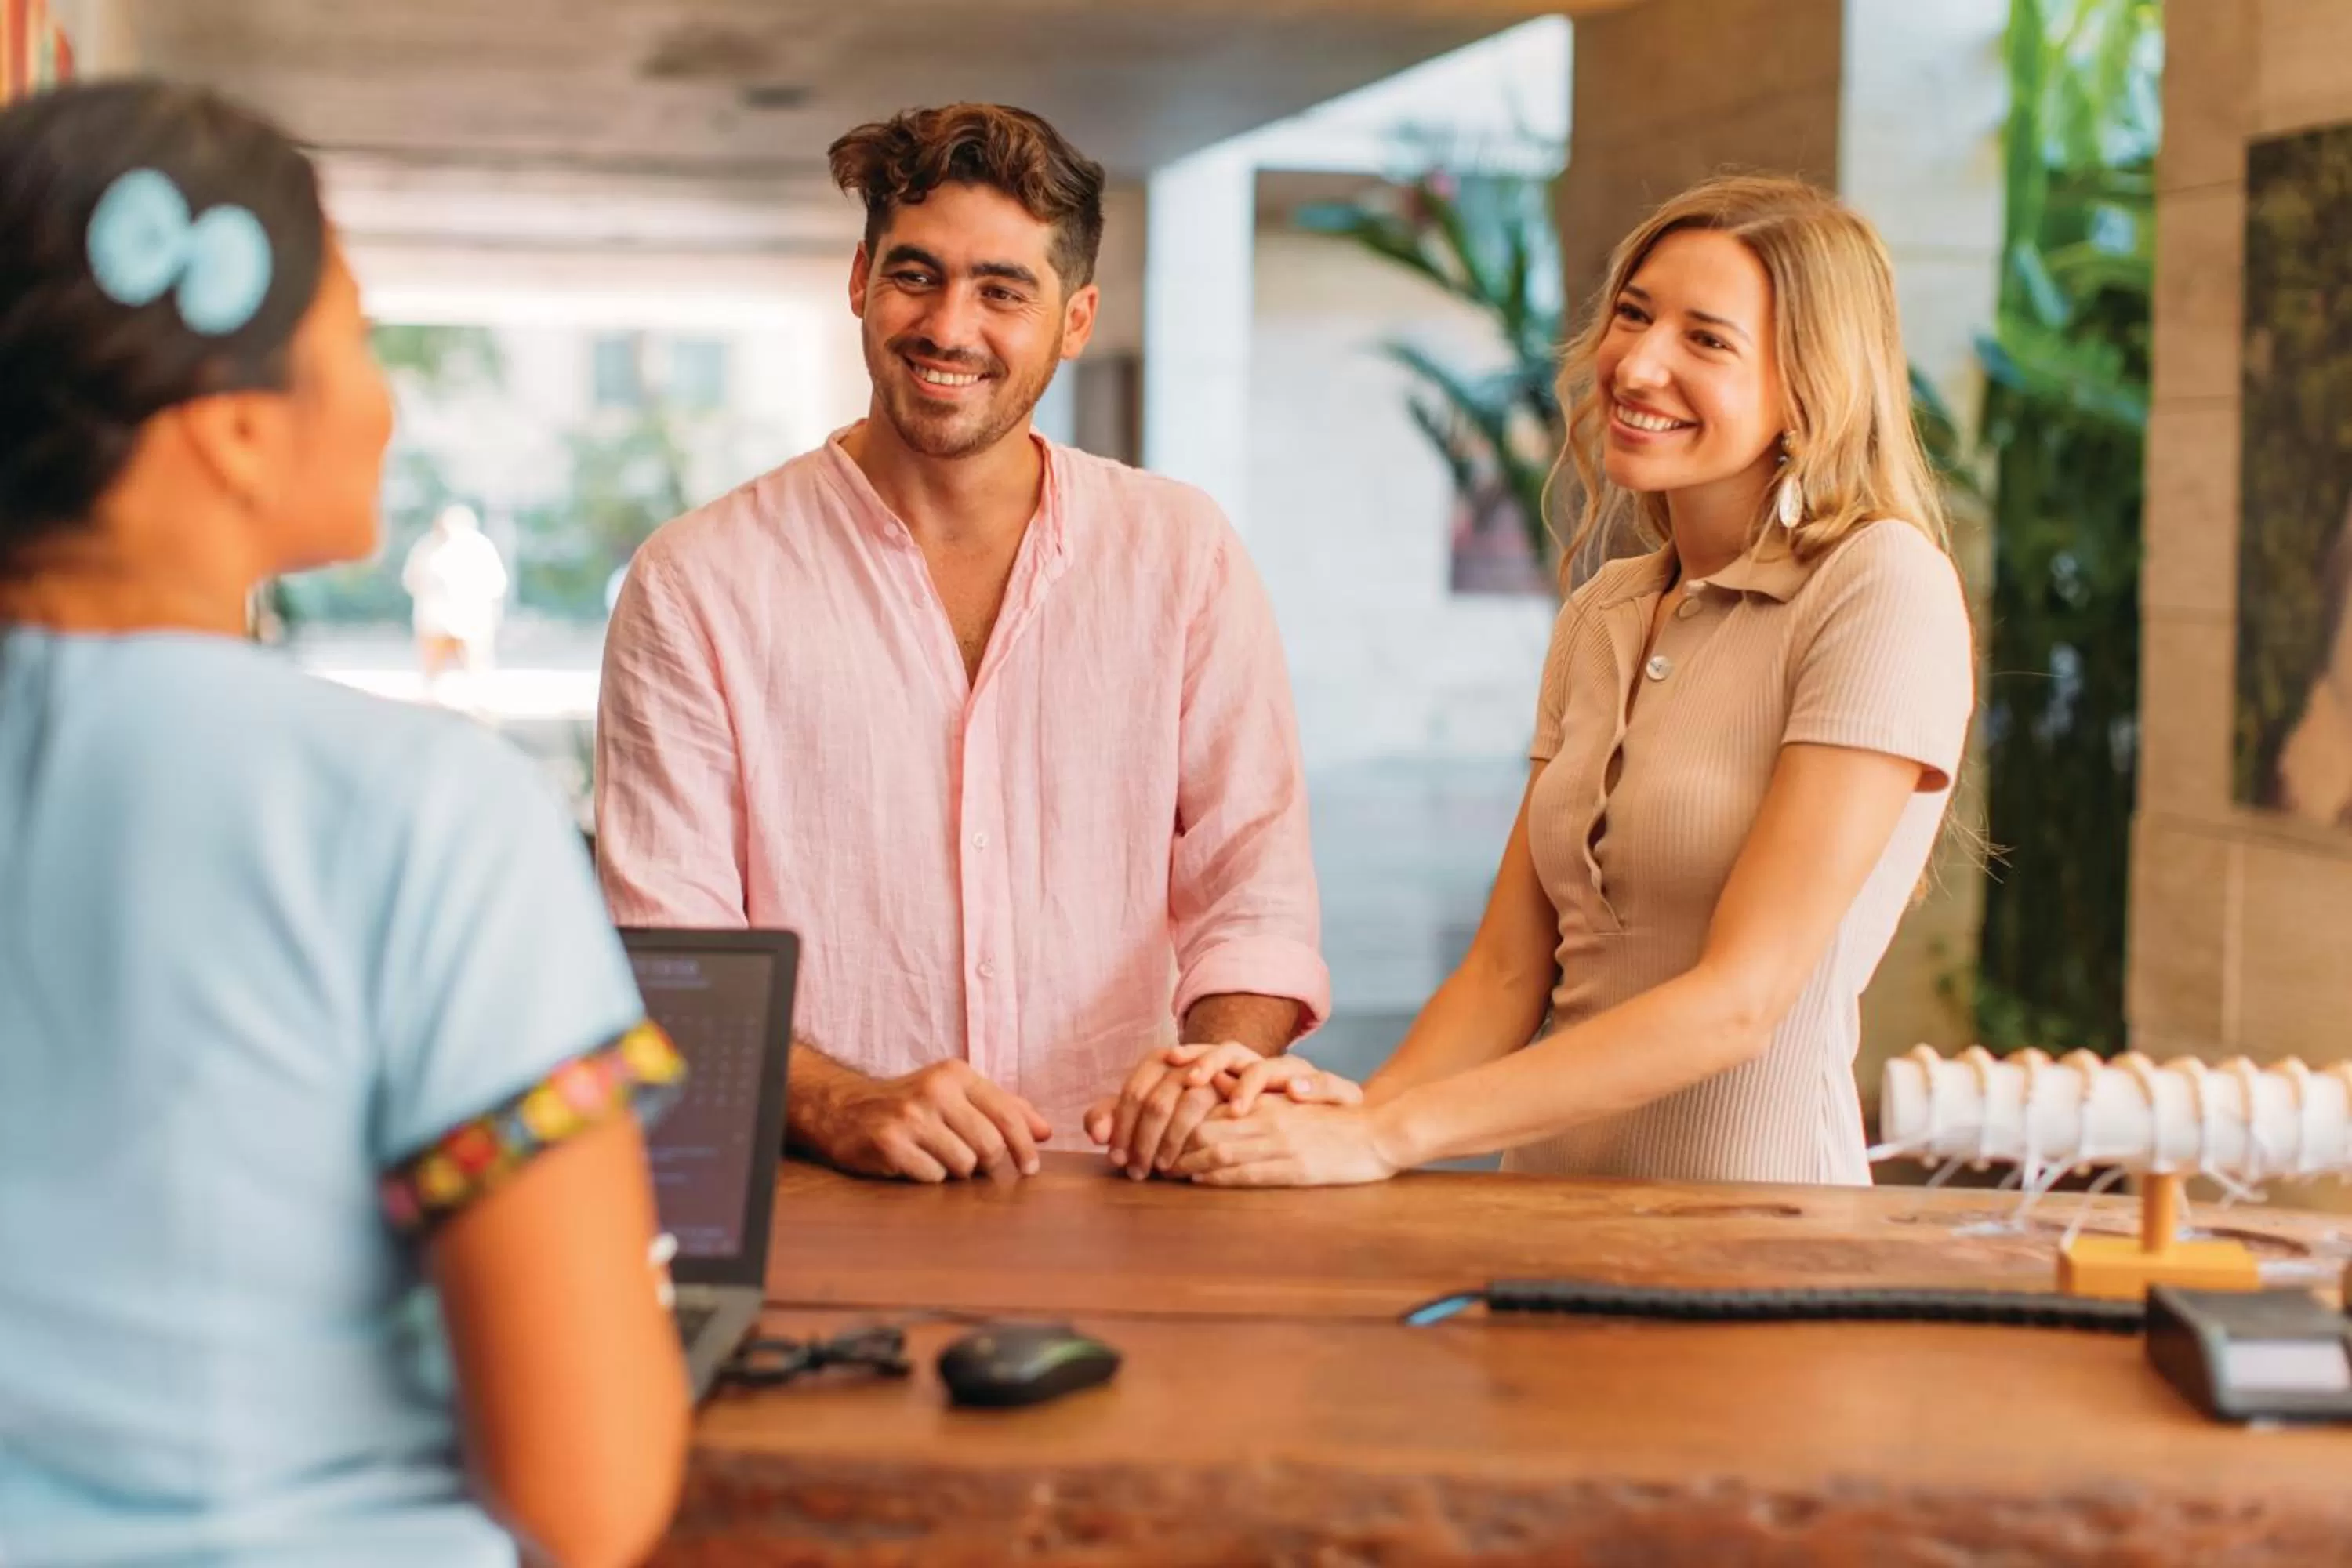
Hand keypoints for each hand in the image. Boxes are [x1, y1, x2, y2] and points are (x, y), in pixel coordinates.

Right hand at [804, 1060, 1049, 1182]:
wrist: (845, 1109)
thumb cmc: (911, 1104)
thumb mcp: (956, 1093)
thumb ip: (1002, 1107)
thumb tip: (1045, 1131)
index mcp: (956, 1074)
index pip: (1007, 1113)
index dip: (1025, 1146)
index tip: (1030, 1168)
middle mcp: (935, 1090)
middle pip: (989, 1145)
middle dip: (986, 1163)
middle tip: (971, 1163)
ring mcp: (910, 1116)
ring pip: (963, 1165)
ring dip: (956, 1171)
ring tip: (937, 1156)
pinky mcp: (889, 1142)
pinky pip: (932, 1177)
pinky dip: (929, 1177)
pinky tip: (914, 1162)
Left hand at [1084, 1043, 1236, 1180]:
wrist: (1242, 1080)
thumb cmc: (1185, 1104)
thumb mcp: (1148, 1107)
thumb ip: (1115, 1116)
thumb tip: (1098, 1134)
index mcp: (1159, 1060)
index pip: (1133, 1094)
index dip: (1122, 1130)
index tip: (1119, 1161)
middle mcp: (1189, 1057)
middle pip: (1160, 1103)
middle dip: (1146, 1143)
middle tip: (1140, 1173)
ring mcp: (1223, 1061)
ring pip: (1195, 1100)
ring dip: (1177, 1136)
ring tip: (1166, 1167)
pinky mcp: (1257, 1067)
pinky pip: (1245, 1083)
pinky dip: (1234, 1105)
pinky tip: (1212, 1147)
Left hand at [1084, 1043, 1362, 1179]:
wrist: (1379, 1135)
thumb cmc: (1334, 1122)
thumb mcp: (1293, 1104)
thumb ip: (1258, 1100)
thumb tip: (1216, 1096)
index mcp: (1267, 1099)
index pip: (1212, 1101)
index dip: (1179, 1112)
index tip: (1152, 1122)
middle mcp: (1269, 1117)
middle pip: (1207, 1125)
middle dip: (1173, 1141)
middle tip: (1147, 1154)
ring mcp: (1282, 1143)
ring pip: (1222, 1149)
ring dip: (1188, 1162)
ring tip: (1164, 1170)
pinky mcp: (1296, 1169)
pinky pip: (1250, 1172)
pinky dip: (1219, 1178)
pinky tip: (1199, 1181)